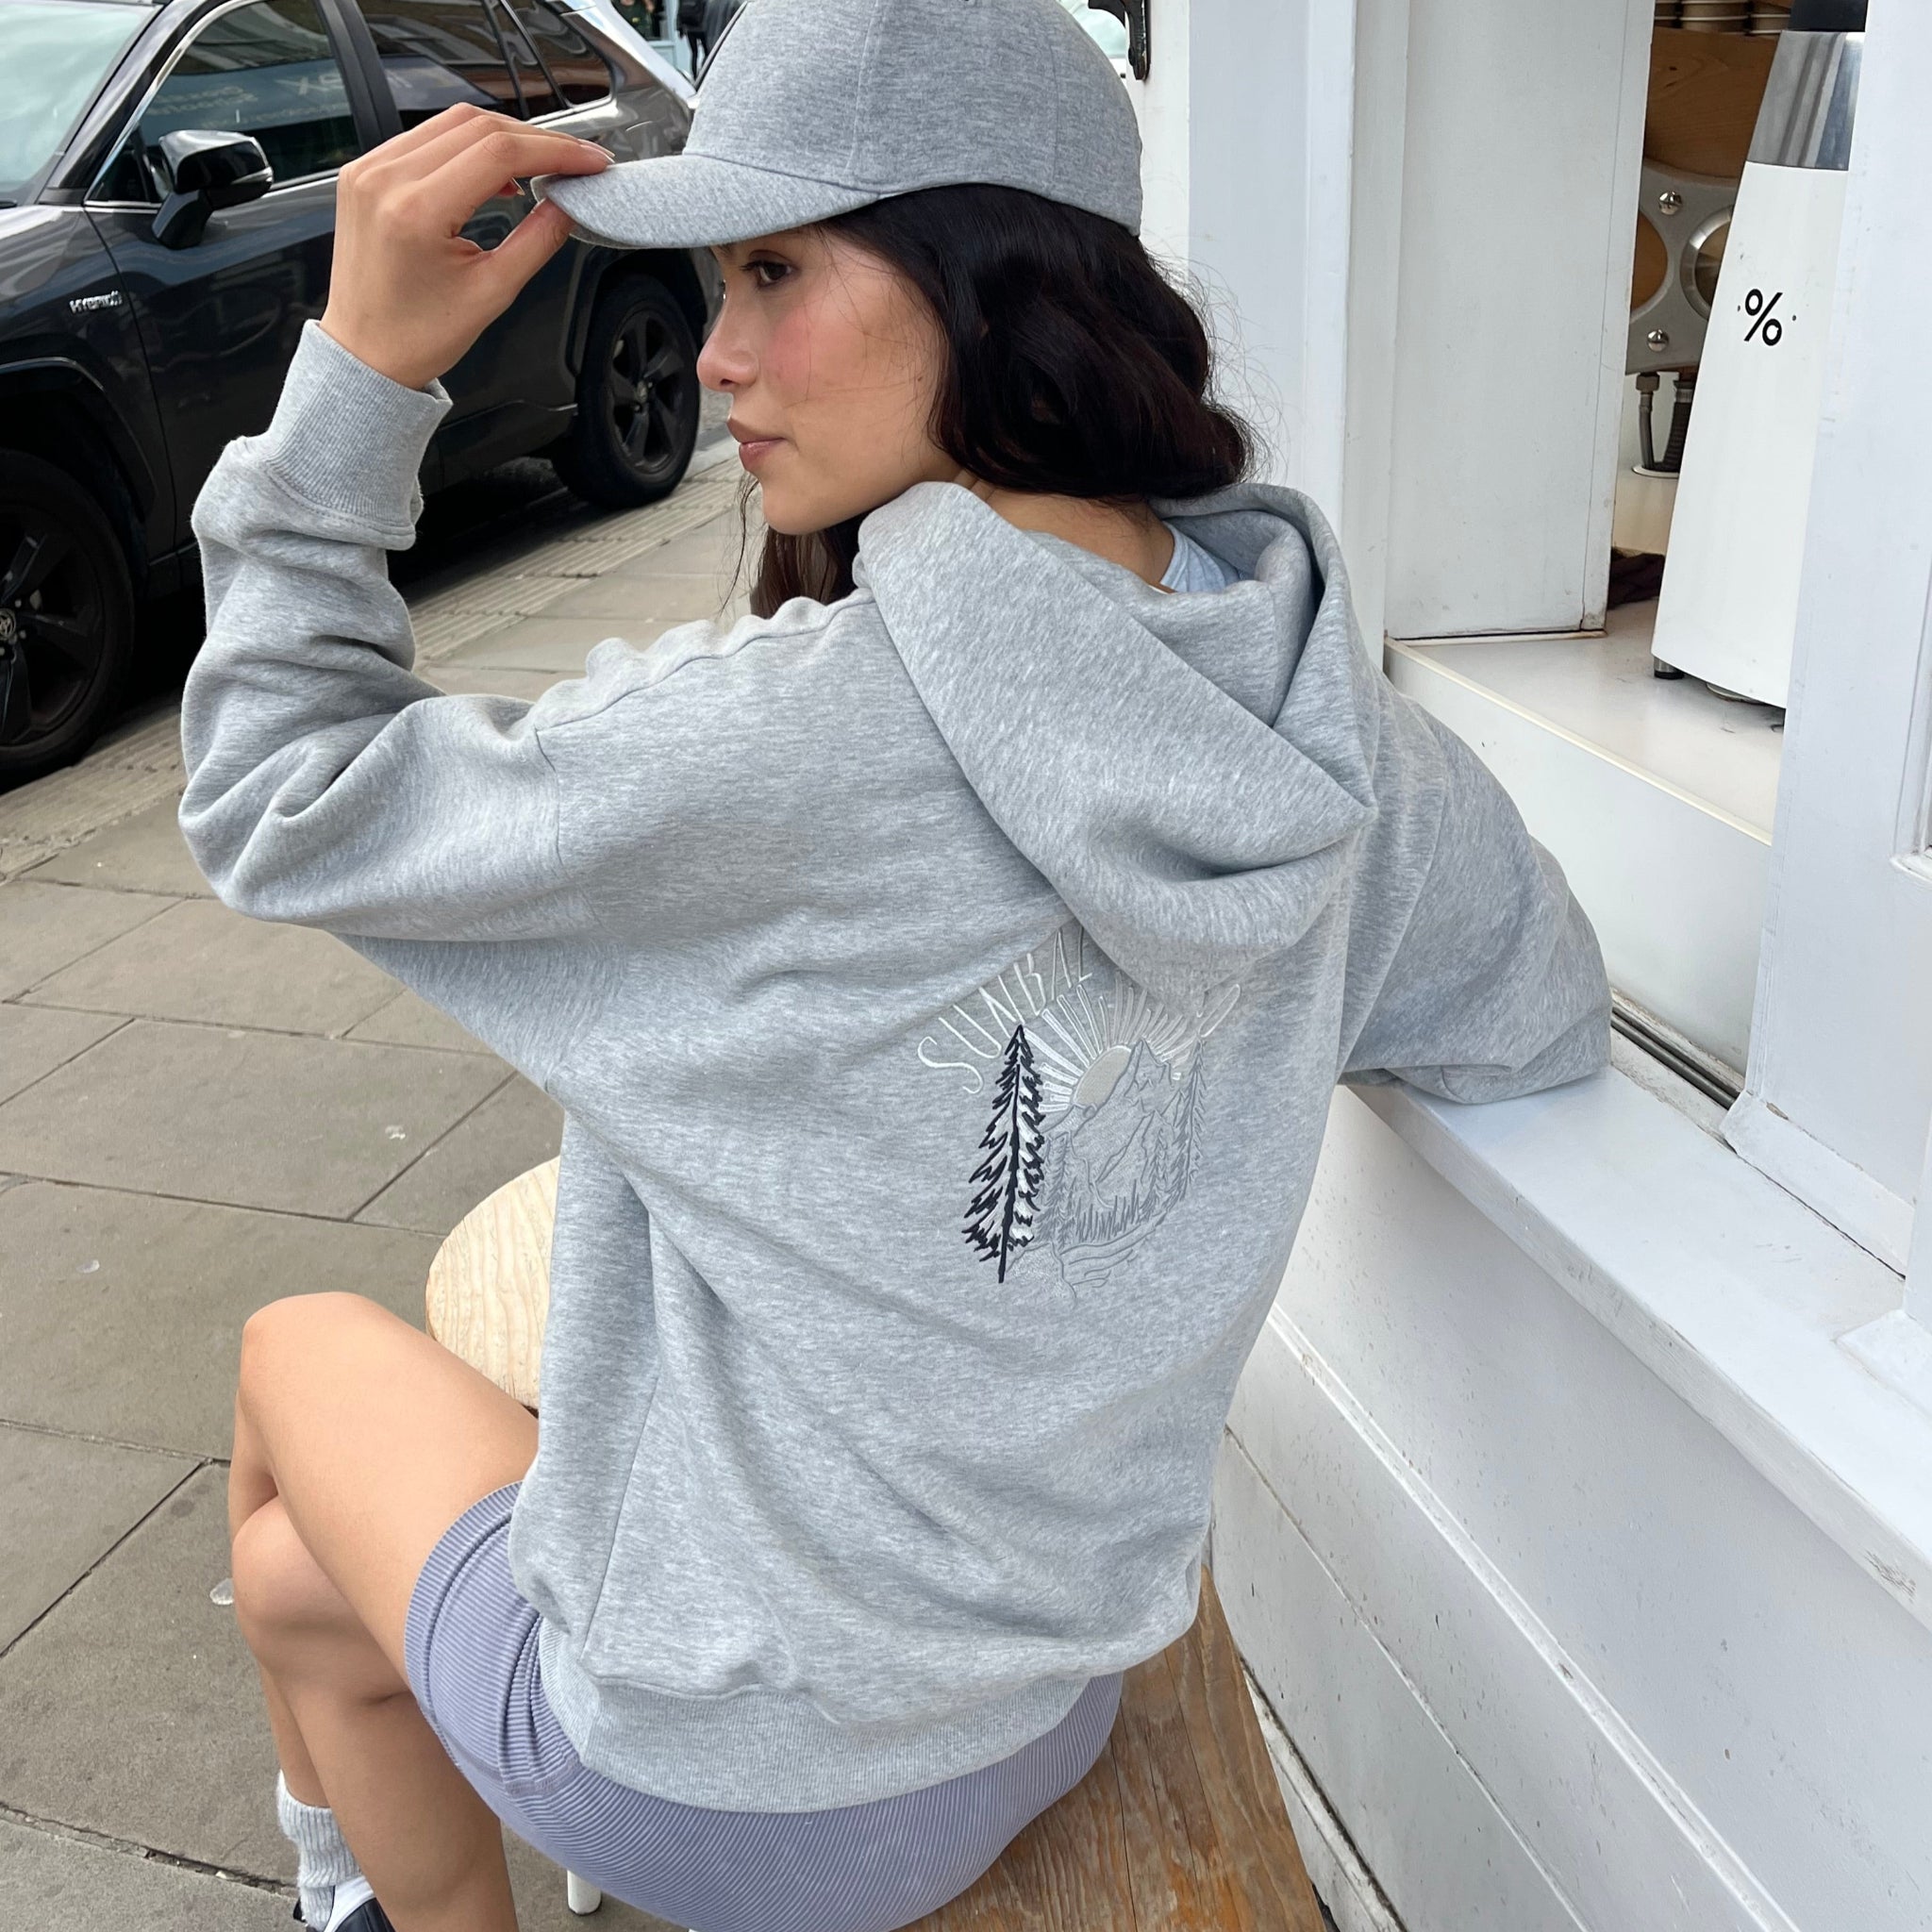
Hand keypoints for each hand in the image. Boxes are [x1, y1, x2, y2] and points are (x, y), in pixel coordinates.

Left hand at [319, 103, 610, 391]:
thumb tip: (569, 202)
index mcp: (416, 211)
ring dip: (502, 137)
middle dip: (535, 140)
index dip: (555, 150)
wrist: (364, 352)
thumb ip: (538, 240)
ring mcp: (369, 169)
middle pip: (477, 127)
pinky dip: (466, 145)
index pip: (499, 152)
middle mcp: (385, 178)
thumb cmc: (418, 334)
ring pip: (452, 123)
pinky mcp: (364, 170)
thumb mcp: (493, 291)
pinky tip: (492, 170)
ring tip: (538, 165)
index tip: (589, 160)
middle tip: (573, 160)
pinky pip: (425, 137)